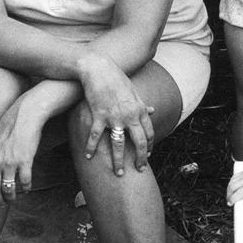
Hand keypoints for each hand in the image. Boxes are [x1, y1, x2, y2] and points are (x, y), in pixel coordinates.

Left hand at [0, 98, 43, 205]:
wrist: (25, 114)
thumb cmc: (11, 125)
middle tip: (3, 203)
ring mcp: (9, 162)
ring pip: (9, 188)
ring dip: (11, 197)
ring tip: (14, 199)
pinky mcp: (24, 161)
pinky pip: (25, 181)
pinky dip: (26, 187)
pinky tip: (28, 188)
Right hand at [79, 55, 154, 175]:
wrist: (99, 69)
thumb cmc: (116, 79)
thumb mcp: (133, 91)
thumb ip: (141, 104)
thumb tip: (152, 110)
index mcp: (140, 110)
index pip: (149, 133)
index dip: (149, 146)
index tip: (147, 155)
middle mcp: (129, 116)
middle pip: (139, 143)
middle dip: (140, 159)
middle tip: (139, 170)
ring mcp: (114, 117)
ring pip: (119, 144)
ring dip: (118, 161)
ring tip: (118, 173)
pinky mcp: (98, 116)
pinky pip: (96, 137)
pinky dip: (92, 148)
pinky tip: (89, 157)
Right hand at [227, 170, 242, 220]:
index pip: (239, 193)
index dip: (232, 199)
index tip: (229, 204)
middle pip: (233, 187)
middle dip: (228, 195)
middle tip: (229, 201)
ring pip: (232, 182)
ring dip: (228, 189)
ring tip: (229, 196)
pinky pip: (234, 177)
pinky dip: (230, 183)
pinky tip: (230, 189)